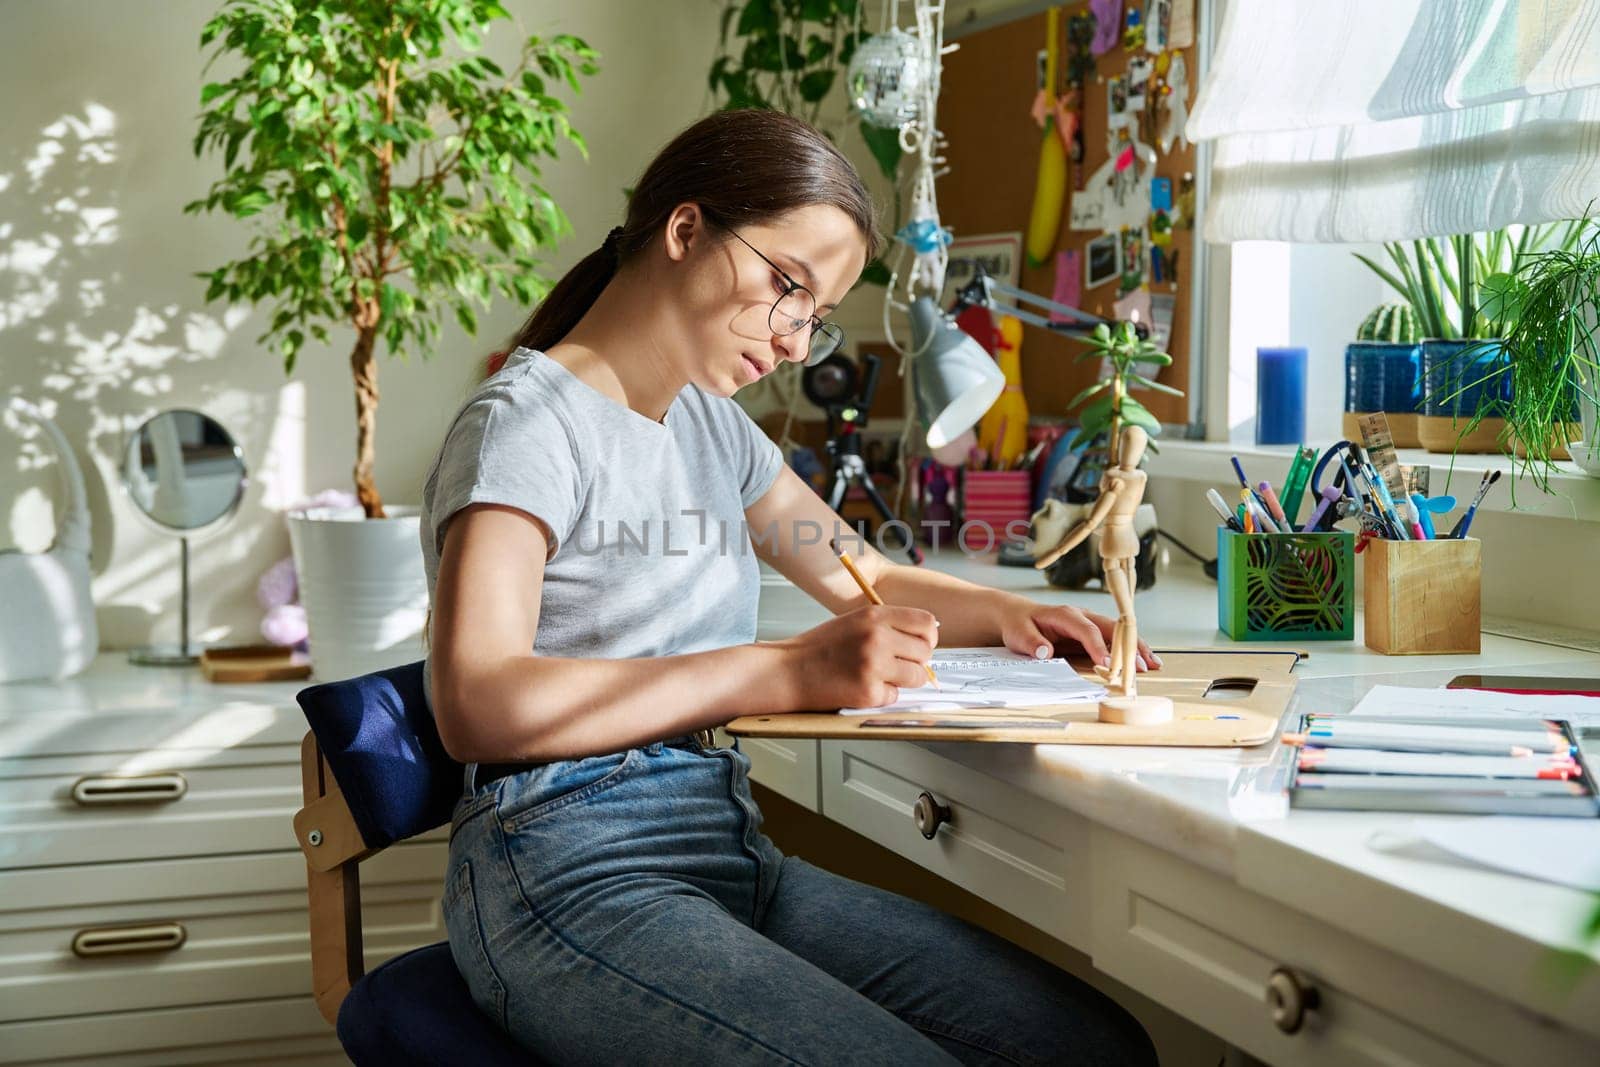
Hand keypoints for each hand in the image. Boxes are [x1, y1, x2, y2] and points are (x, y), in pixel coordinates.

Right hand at [776, 605, 939, 710]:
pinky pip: (895, 696)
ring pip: (917, 677)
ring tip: (879, 676)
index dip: (928, 637)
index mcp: (874, 615)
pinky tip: (861, 686)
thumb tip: (924, 638)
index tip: (920, 645)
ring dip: (903, 680)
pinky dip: (882, 695)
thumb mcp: (854, 621)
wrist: (788, 671)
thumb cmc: (820, 648)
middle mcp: (877, 637)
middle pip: (926, 652)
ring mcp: (874, 665)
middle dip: (916, 661)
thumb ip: (888, 625)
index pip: (927, 623)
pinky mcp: (868, 692)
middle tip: (896, 664)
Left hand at [994, 597, 1159, 672]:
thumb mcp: (1017, 633)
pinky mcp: (1092, 633)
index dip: (1098, 647)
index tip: (1107, 666)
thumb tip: (1046, 652)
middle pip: (1110, 629)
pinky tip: (1144, 661)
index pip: (1087, 629)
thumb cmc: (1019, 625)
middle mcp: (1082, 616)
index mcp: (1065, 615)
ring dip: (1135, 648)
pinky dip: (1130, 650)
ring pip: (1117, 633)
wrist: (1018, 616)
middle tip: (1142, 667)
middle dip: (1127, 647)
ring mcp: (1089, 623)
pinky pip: (1114, 640)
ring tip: (1153, 665)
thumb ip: (1031, 642)